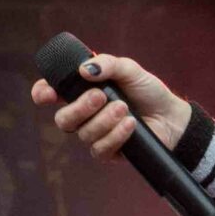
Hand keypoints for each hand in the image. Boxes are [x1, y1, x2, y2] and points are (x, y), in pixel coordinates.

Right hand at [28, 52, 187, 161]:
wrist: (172, 116)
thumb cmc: (148, 90)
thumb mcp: (130, 69)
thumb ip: (108, 64)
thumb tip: (84, 69)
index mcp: (81, 91)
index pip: (51, 94)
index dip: (42, 94)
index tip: (48, 94)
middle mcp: (84, 115)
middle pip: (63, 120)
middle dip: (80, 108)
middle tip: (101, 96)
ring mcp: (95, 134)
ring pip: (83, 134)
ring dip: (104, 120)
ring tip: (125, 108)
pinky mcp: (109, 152)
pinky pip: (100, 149)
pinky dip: (116, 135)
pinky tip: (130, 125)